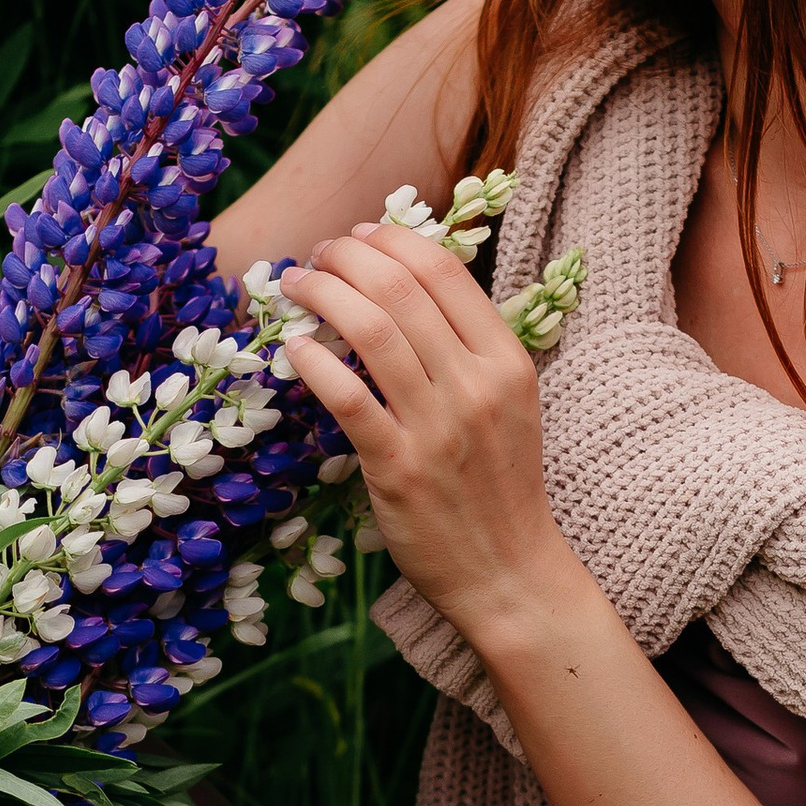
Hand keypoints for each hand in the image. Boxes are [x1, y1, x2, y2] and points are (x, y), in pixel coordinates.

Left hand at [278, 221, 590, 655]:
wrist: (510, 571)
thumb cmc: (499, 484)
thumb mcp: (506, 404)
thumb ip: (466, 349)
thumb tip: (403, 286)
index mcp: (507, 361)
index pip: (443, 272)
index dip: (392, 239)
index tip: (359, 235)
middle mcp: (476, 386)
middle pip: (400, 290)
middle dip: (346, 257)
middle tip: (318, 254)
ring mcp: (438, 428)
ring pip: (371, 331)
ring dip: (322, 294)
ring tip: (296, 285)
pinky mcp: (399, 469)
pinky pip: (347, 398)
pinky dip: (314, 362)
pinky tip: (294, 347)